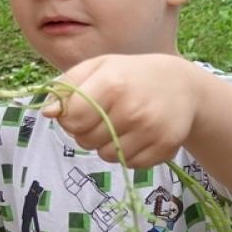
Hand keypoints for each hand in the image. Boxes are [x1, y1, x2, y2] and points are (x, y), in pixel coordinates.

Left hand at [45, 55, 198, 168]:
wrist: (183, 85)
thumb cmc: (132, 75)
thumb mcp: (98, 68)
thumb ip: (67, 87)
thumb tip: (48, 113)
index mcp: (112, 83)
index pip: (72, 119)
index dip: (71, 119)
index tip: (82, 112)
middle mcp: (132, 108)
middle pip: (87, 140)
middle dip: (88, 133)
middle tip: (105, 117)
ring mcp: (150, 130)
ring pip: (107, 155)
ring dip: (109, 145)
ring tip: (123, 126)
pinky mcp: (165, 146)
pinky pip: (130, 164)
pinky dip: (130, 154)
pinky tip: (139, 136)